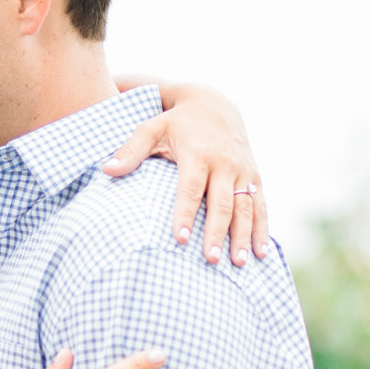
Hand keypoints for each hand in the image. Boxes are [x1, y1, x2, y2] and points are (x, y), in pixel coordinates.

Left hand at [105, 79, 269, 265]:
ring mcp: (243, 171)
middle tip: (210, 260)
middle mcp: (225, 163)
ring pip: (246, 208)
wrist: (214, 104)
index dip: (185, 214)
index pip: (190, 188)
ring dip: (243, 237)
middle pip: (221, 203)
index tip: (179, 239)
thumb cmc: (175, 121)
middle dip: (217, 233)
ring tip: (236, 264)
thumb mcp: (151, 128)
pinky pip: (261, 205)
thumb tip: (106, 171)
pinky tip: (260, 253)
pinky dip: (262, 229)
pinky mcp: (254, 177)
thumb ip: (130, 150)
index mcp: (198, 153)